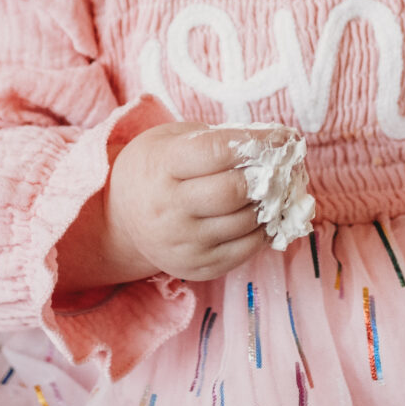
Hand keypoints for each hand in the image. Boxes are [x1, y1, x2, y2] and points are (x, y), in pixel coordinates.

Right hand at [58, 122, 269, 287]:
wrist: (120, 218)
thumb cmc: (155, 168)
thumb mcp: (172, 140)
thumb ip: (217, 139)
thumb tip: (274, 145)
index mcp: (162, 167)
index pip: (218, 151)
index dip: (258, 142)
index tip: (284, 137)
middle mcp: (169, 208)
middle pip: (234, 190)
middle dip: (268, 175)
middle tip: (284, 166)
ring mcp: (183, 243)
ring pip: (246, 221)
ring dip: (272, 204)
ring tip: (279, 189)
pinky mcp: (197, 267)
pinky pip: (246, 249)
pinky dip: (265, 230)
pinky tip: (266, 214)